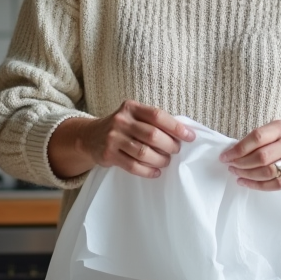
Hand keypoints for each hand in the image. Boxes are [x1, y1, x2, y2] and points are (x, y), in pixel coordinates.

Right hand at [76, 100, 194, 178]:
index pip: (157, 115)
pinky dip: (148, 171)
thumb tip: (182, 133)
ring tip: (166, 162)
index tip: (190, 136)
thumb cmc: (121, 127)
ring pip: (143, 152)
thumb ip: (152, 121)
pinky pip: (133, 166)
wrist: (90, 137)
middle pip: (152, 135)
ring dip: (160, 160)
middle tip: (176, 151)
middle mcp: (121, 121)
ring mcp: (113, 138)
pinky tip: (155, 172)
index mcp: (131, 107)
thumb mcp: (133, 116)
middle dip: (169, 145)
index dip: (176, 127)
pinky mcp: (108, 155)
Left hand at [220, 122, 280, 190]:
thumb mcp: (271, 131)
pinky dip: (257, 185)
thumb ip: (254, 140)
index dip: (238, 149)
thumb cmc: (280, 139)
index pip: (257, 138)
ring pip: (267, 172)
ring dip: (247, 175)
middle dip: (241, 163)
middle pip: (262, 157)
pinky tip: (245, 182)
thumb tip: (231, 154)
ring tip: (236, 173)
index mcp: (280, 128)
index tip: (225, 156)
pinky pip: (275, 184)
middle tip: (230, 166)